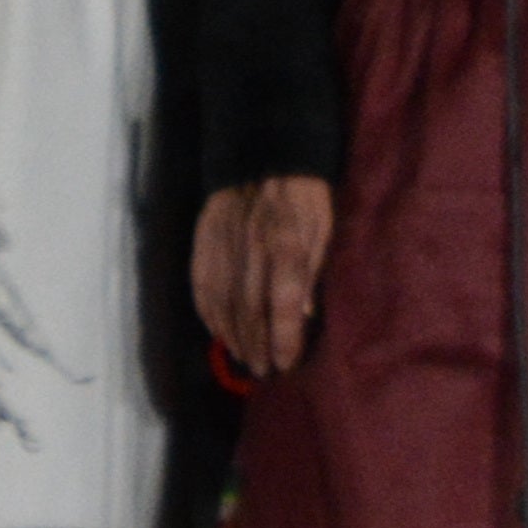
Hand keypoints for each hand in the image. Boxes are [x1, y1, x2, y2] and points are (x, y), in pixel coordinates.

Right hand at [195, 175, 337, 379]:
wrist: (262, 156)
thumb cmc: (305, 196)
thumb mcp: (325, 228)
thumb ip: (314, 270)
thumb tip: (305, 314)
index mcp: (287, 246)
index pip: (283, 302)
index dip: (284, 337)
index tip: (286, 363)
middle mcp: (251, 251)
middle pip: (251, 310)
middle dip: (259, 346)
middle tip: (266, 371)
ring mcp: (223, 248)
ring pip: (224, 304)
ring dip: (234, 337)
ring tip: (246, 360)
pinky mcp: (203, 244)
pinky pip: (202, 287)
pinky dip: (210, 315)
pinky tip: (219, 334)